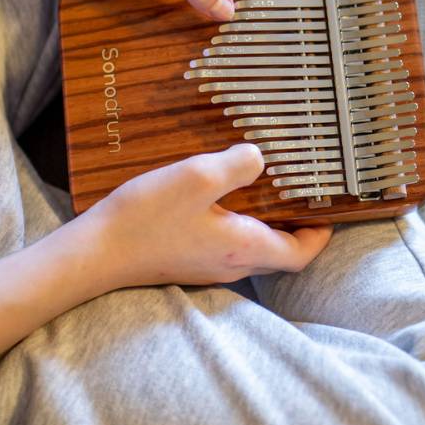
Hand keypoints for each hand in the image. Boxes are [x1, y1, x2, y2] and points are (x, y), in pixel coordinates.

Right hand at [72, 144, 333, 287]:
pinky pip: (225, 244)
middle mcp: (231, 263)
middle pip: (279, 253)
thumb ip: (236, 165)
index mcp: (243, 247)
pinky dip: (236, 223)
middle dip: (297, 227)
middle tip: (301, 194)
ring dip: (265, 223)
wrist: (95, 254)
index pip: (301, 254)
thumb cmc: (145, 219)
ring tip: (264, 189)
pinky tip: (219, 198)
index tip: (329, 210)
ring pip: (252, 247)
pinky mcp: (187, 260)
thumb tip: (260, 158)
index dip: (321, 234)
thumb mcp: (196, 178)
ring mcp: (207, 265)